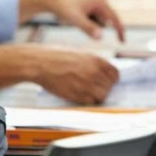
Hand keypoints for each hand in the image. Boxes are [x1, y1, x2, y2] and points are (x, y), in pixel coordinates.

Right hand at [0, 44, 118, 104]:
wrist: (39, 63)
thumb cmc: (56, 56)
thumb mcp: (79, 53)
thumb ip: (93, 63)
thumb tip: (103, 73)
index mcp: (96, 60)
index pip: (115, 74)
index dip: (112, 79)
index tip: (107, 81)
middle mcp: (94, 72)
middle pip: (110, 86)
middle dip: (104, 87)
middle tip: (95, 87)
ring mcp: (87, 85)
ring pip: (103, 96)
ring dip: (98, 95)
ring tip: (87, 91)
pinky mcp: (77, 95)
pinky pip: (91, 101)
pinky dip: (88, 100)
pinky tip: (80, 94)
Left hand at [20, 0, 124, 42]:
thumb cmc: (62, 8)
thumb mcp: (75, 20)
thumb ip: (88, 29)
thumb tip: (101, 37)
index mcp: (100, 0)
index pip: (114, 19)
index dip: (120, 31)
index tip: (122, 43)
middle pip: (103, 20)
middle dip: (93, 25)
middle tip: (77, 20)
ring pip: (96, 19)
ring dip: (88, 23)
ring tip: (73, 17)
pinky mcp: (87, 1)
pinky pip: (90, 16)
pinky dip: (84, 19)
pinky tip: (72, 14)